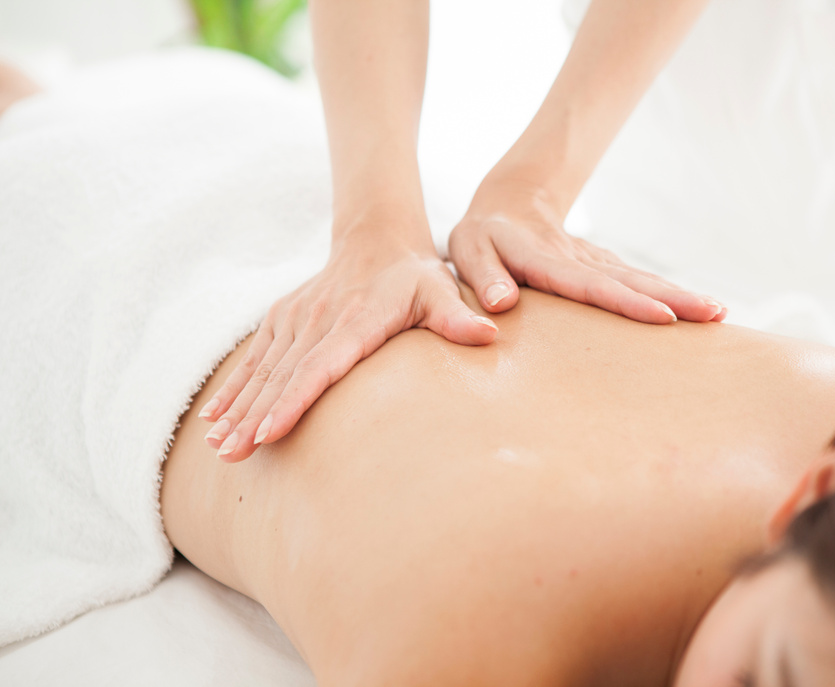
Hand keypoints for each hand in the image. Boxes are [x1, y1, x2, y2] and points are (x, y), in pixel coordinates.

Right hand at [198, 219, 497, 462]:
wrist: (377, 239)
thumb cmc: (416, 276)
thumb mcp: (440, 291)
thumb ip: (457, 317)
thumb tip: (489, 334)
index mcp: (355, 319)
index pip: (321, 365)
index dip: (294, 399)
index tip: (270, 431)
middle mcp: (318, 319)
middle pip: (283, 375)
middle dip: (255, 417)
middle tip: (233, 455)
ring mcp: (296, 318)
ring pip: (262, 370)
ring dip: (238, 408)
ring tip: (220, 447)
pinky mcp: (283, 319)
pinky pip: (254, 359)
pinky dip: (233, 389)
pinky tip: (213, 419)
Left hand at [448, 176, 726, 322]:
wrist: (510, 204)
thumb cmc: (482, 238)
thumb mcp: (469, 251)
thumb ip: (484, 276)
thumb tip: (502, 305)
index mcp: (543, 257)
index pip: (587, 284)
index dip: (626, 301)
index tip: (663, 316)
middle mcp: (578, 259)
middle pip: (629, 279)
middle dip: (674, 297)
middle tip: (714, 315)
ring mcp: (596, 262)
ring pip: (640, 278)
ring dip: (680, 295)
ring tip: (718, 314)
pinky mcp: (605, 268)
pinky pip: (638, 281)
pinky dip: (668, 294)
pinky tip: (698, 309)